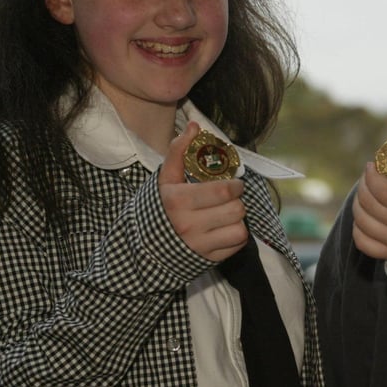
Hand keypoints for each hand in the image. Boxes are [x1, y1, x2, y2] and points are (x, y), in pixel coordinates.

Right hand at [158, 121, 248, 261]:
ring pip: (240, 228)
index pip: (224, 192)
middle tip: (231, 197)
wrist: (146, 247)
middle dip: (237, 201)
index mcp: (179, 202)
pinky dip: (236, 235)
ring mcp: (200, 246)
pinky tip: (224, 229)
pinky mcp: (210, 260)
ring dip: (237, 219)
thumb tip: (195, 126)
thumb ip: (179, 150)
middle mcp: (190, 226)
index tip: (234, 183)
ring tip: (226, 214)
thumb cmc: (161, 206)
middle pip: (236, 209)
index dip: (235, 185)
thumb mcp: (166, 178)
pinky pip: (237, 244)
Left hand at [352, 115, 386, 261]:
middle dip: (363, 185)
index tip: (371, 165)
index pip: (383, 191)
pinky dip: (359, 227)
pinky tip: (367, 214)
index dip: (370, 176)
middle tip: (368, 176)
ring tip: (366, 191)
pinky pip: (363, 242)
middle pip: (370, 205)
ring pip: (363, 222)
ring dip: (358, 203)